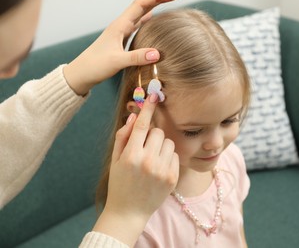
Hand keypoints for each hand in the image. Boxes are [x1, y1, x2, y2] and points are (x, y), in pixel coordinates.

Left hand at [63, 0, 177, 94]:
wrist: (81, 74)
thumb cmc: (95, 66)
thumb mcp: (117, 62)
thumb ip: (137, 57)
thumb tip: (158, 53)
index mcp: (119, 26)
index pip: (141, 5)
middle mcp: (120, 26)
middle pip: (142, 6)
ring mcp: (120, 33)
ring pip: (140, 15)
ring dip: (153, 7)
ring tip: (166, 4)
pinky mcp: (120, 41)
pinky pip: (137, 26)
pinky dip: (147, 20)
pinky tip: (151, 21)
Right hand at [93, 94, 178, 245]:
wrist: (129, 212)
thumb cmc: (119, 184)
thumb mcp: (115, 160)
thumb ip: (123, 136)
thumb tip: (133, 116)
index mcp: (131, 155)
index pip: (142, 125)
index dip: (148, 108)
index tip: (154, 94)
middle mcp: (148, 161)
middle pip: (158, 132)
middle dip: (152, 135)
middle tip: (145, 147)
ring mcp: (162, 170)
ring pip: (169, 142)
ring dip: (161, 146)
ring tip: (152, 159)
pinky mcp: (172, 177)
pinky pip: (175, 155)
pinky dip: (168, 157)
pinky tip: (159, 168)